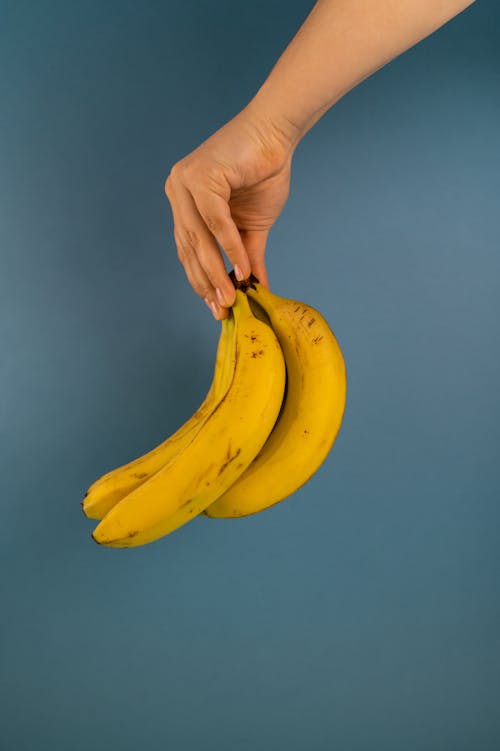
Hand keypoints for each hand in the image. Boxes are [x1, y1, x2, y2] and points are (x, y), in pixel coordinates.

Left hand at [165, 104, 294, 318]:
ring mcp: (185, 183)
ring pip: (199, 239)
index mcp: (184, 203)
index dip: (201, 281)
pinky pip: (215, 222)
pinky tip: (242, 270)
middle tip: (223, 310)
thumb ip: (247, 255)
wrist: (276, 135)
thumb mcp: (252, 225)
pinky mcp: (200, 177)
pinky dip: (230, 248)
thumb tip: (253, 287)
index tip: (215, 308)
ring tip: (231, 298)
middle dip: (207, 283)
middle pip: (190, 249)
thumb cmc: (263, 172)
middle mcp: (178, 192)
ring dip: (216, 272)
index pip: (188, 251)